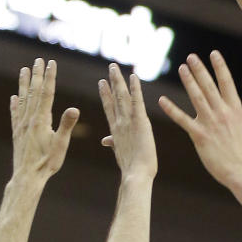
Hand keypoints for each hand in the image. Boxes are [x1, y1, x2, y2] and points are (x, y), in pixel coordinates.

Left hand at [9, 60, 78, 185]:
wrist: (27, 177)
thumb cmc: (46, 163)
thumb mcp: (61, 144)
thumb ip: (66, 125)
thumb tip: (74, 108)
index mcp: (41, 120)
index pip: (46, 93)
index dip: (49, 77)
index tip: (51, 63)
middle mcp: (29, 119)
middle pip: (33, 92)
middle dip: (37, 75)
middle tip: (38, 60)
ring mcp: (21, 125)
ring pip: (22, 99)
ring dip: (24, 84)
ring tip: (23, 70)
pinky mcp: (16, 133)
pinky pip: (15, 114)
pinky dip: (14, 104)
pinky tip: (13, 98)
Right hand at [99, 64, 157, 180]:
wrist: (136, 174)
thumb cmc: (131, 167)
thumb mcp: (120, 152)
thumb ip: (112, 142)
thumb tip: (104, 141)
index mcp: (115, 130)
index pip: (109, 107)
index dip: (105, 94)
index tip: (101, 82)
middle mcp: (119, 123)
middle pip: (114, 98)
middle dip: (112, 82)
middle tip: (111, 67)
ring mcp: (128, 121)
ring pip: (122, 96)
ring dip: (119, 81)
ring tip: (115, 67)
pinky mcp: (140, 122)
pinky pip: (137, 101)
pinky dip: (135, 89)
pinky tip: (133, 77)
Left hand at [158, 50, 241, 186]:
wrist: (241, 171)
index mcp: (235, 110)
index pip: (227, 82)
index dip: (220, 67)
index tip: (213, 53)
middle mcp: (222, 113)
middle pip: (209, 86)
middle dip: (200, 70)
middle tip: (191, 57)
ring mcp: (210, 123)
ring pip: (197, 98)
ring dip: (188, 82)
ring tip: (182, 68)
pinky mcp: (199, 135)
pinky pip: (183, 120)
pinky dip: (172, 110)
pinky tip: (162, 100)